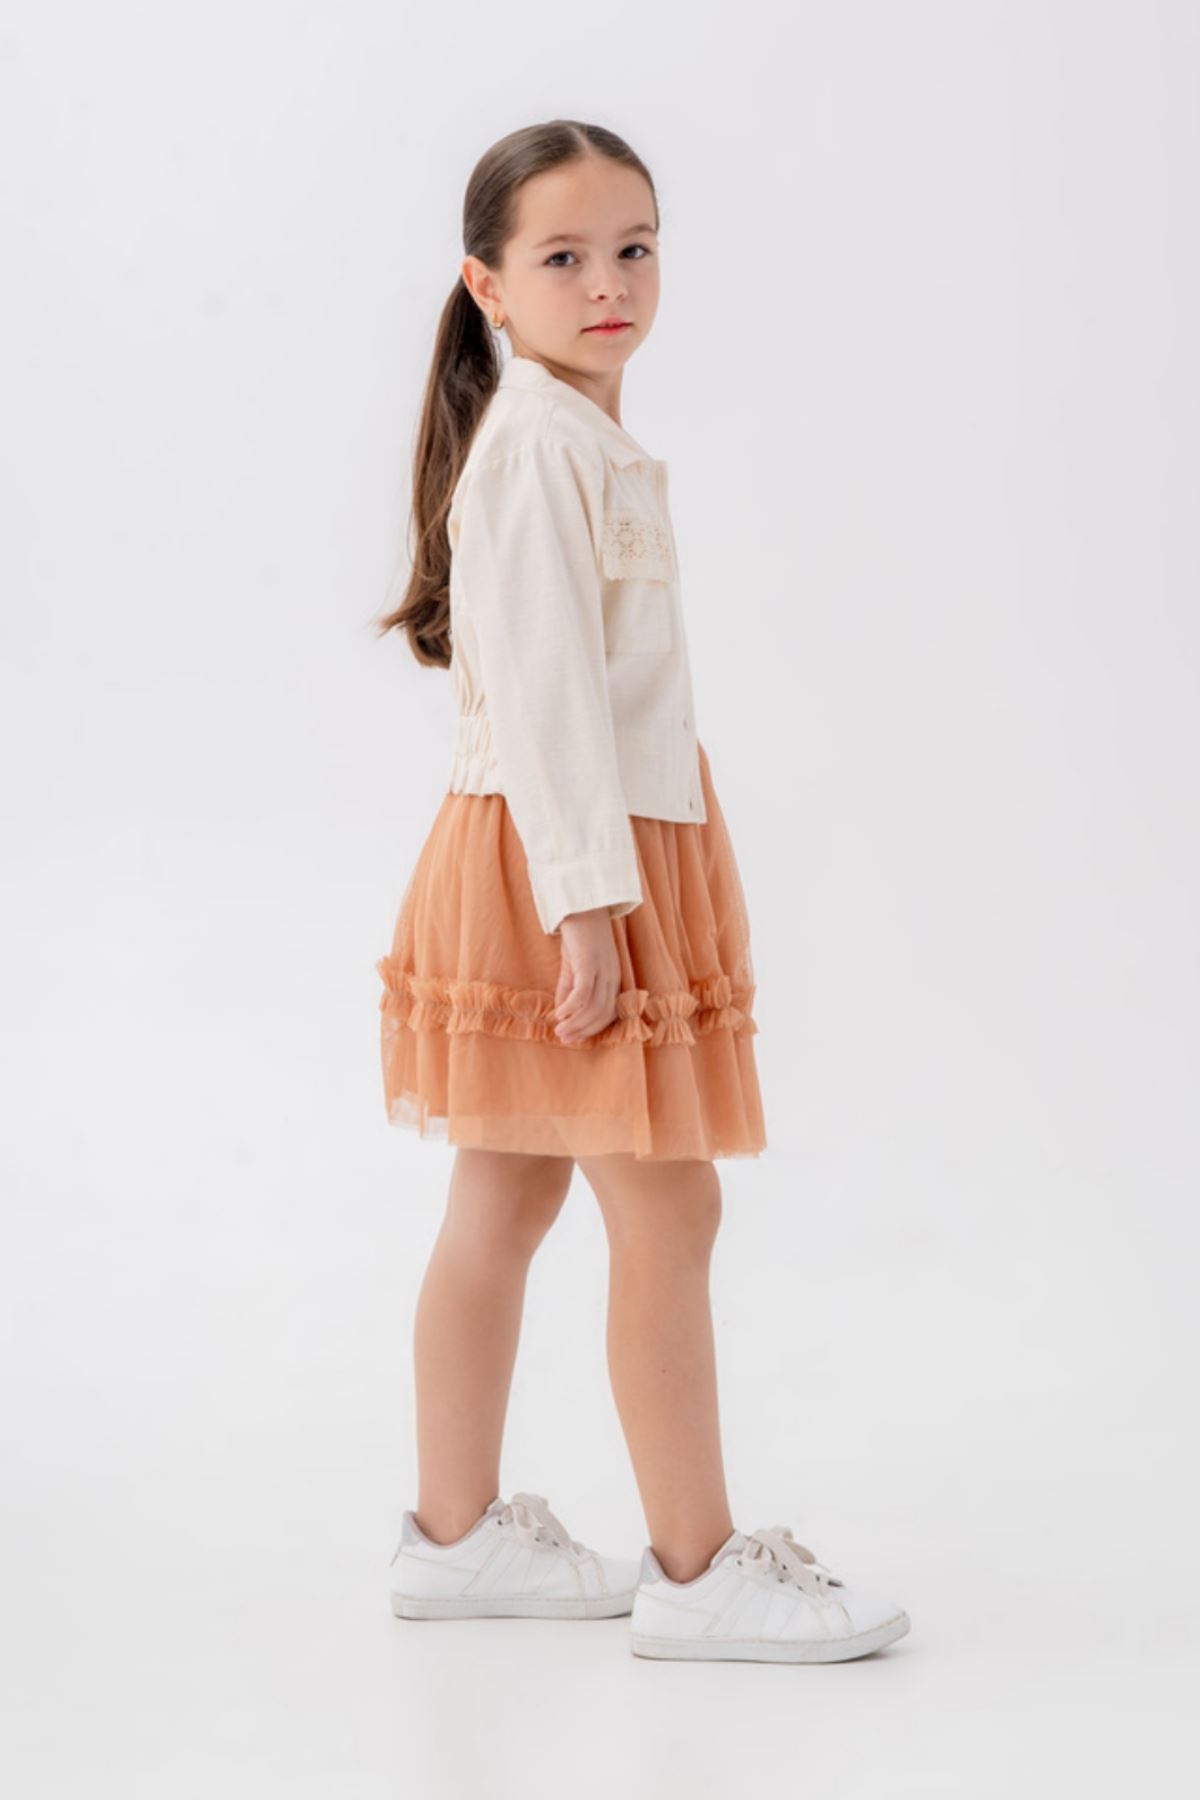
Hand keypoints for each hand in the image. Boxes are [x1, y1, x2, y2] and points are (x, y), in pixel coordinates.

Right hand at [552, 908, 621, 1044]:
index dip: (592, 1029)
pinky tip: (559, 1013)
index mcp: (612, 979)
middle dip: (583, 1031)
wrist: (580, 906)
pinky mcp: (590, 962)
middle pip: (602, 1014)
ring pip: (593, 1007)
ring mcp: (603, 970)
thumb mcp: (573, 966)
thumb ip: (568, 988)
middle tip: (564, 1039)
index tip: (574, 1039)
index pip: (608, 1013)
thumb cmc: (578, 935)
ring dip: (575, 1023)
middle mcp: (612, 977)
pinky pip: (583, 992)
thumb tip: (561, 1013)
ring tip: (559, 1030)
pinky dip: (571, 1007)